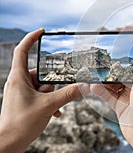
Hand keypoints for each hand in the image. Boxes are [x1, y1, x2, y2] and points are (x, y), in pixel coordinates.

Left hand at [0, 29, 89, 152]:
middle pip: (40, 72)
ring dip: (52, 96)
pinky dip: (49, 102)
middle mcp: (19, 82)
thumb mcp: (49, 106)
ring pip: (43, 86)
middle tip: (55, 95)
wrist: (8, 144)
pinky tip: (54, 112)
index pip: (22, 50)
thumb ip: (68, 94)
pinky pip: (41, 95)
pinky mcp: (25, 101)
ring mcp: (22, 92)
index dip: (32, 38)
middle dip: (52, 84)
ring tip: (53, 107)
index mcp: (18, 78)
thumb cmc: (20, 124)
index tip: (43, 31)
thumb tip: (84, 86)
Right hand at [91, 36, 132, 151]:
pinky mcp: (121, 106)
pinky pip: (108, 96)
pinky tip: (91, 85)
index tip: (116, 44)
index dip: (126, 52)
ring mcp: (129, 96)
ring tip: (92, 71)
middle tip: (99, 58)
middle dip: (111, 66)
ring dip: (103, 79)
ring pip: (113, 84)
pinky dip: (100, 90)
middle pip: (122, 72)